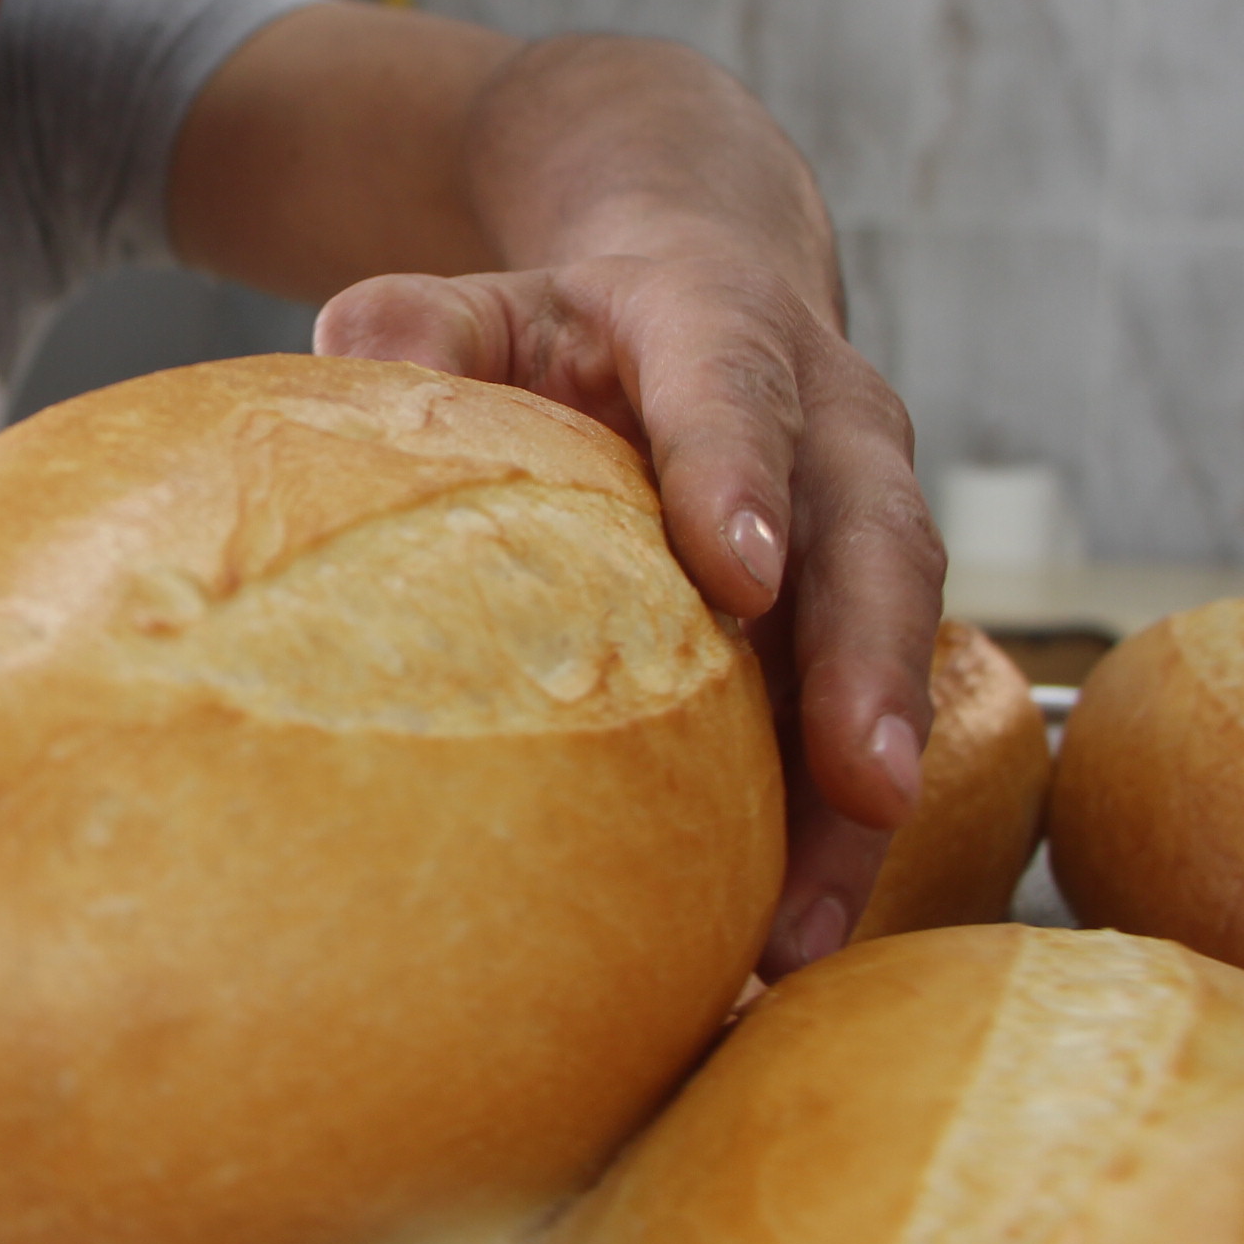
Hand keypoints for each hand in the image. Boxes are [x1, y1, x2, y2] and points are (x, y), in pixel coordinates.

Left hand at [315, 253, 941, 977]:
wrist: (708, 302)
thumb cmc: (573, 327)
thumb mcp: (494, 303)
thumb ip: (426, 324)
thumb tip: (349, 343)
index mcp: (727, 325)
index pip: (736, 392)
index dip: (743, 477)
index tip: (741, 575)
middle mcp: (832, 428)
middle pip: (874, 544)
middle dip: (870, 666)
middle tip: (861, 780)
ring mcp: (864, 527)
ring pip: (893, 653)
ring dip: (863, 795)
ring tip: (806, 929)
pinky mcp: (861, 619)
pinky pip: (866, 723)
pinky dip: (837, 833)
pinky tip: (783, 941)